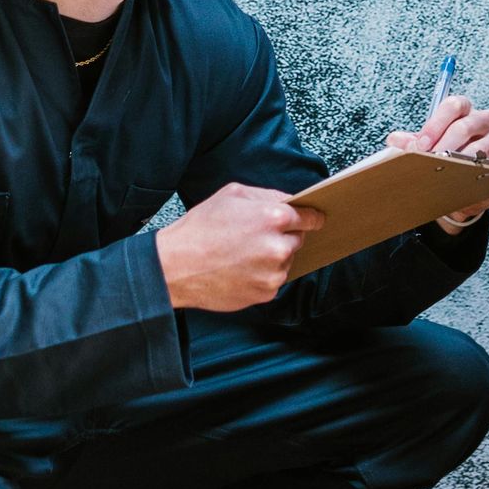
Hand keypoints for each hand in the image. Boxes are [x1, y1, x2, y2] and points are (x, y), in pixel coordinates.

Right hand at [155, 180, 324, 310]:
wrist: (175, 266)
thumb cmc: (200, 228)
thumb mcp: (232, 195)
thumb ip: (267, 196)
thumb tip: (291, 202)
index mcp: (273, 218)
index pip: (310, 218)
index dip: (310, 217)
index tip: (313, 219)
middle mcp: (278, 247)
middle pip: (298, 240)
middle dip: (284, 237)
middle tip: (256, 236)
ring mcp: (273, 273)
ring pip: (286, 262)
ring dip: (273, 257)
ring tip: (243, 253)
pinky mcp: (265, 294)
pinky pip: (274, 280)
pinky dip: (262, 275)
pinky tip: (240, 268)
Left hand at [384, 93, 488, 229]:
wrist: (465, 183)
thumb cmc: (447, 157)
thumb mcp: (428, 147)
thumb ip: (412, 142)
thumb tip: (394, 140)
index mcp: (464, 111)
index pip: (453, 105)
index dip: (435, 124)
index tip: (421, 145)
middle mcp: (485, 120)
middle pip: (467, 125)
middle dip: (445, 145)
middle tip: (430, 162)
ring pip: (483, 147)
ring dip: (462, 161)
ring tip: (446, 173)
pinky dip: (482, 175)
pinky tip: (467, 183)